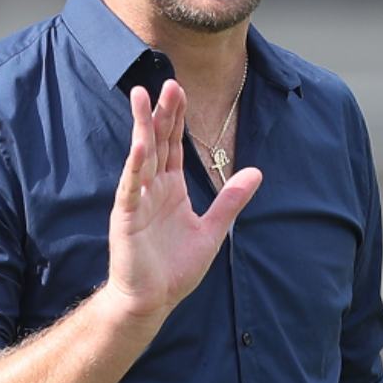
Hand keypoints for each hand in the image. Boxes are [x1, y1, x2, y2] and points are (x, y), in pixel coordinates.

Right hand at [103, 80, 262, 324]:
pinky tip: (139, 145)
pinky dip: (135, 166)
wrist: (152, 301)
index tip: (180, 89)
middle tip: (168, 82)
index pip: (173, 144)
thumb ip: (231, 200)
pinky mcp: (126, 216)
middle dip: (161, 112)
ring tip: (141, 96)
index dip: (177, 117)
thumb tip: (257, 172)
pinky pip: (131, 186)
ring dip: (142, 126)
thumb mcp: (213, 230)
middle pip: (157, 141)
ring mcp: (137, 199)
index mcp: (170, 187)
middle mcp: (152, 187)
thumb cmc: (175, 268)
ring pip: (140, 155)